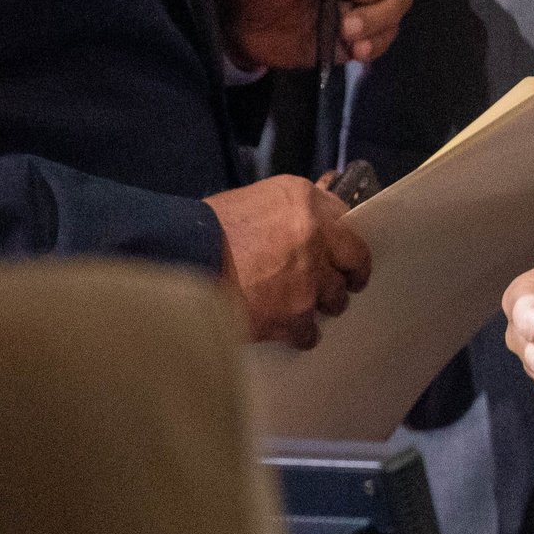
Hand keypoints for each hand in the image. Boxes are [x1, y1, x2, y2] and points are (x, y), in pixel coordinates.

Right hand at [206, 175, 373, 347]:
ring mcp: (307, 279)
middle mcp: (316, 238)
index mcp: (307, 204)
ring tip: (302, 308)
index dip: (350, 247)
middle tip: (336, 287)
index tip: (350, 260)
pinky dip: (299, 334)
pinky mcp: (291, 315)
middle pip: (353, 264)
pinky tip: (288, 331)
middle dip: (344, 278)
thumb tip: (319, 215)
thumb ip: (295, 208)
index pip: (350, 224)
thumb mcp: (258, 199)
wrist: (180, 260)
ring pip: (334, 300)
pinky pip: (309, 332)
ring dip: (320, 306)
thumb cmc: (209, 229)